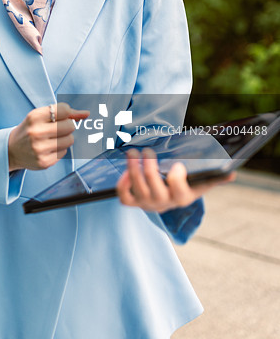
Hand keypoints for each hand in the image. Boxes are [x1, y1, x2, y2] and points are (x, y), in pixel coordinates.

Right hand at [8, 102, 89, 171]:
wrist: (11, 150)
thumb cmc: (30, 129)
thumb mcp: (41, 115)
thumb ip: (64, 113)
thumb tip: (86, 114)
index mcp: (35, 117)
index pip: (64, 110)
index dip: (68, 113)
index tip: (63, 116)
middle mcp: (36, 132)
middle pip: (70, 126)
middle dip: (67, 127)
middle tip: (57, 128)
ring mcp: (40, 149)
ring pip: (70, 140)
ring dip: (65, 138)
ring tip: (52, 139)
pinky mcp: (44, 162)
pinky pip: (64, 152)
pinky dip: (59, 149)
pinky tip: (48, 148)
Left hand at [116, 148, 235, 211]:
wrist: (168, 195)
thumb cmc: (186, 183)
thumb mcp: (200, 181)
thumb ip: (215, 177)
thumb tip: (232, 174)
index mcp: (183, 197)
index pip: (180, 193)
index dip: (177, 180)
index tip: (178, 165)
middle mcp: (164, 203)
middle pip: (155, 190)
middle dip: (150, 170)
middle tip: (147, 151)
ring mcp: (148, 203)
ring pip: (138, 191)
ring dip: (133, 170)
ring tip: (132, 152)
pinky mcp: (135, 201)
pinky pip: (125, 197)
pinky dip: (122, 185)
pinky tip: (124, 170)